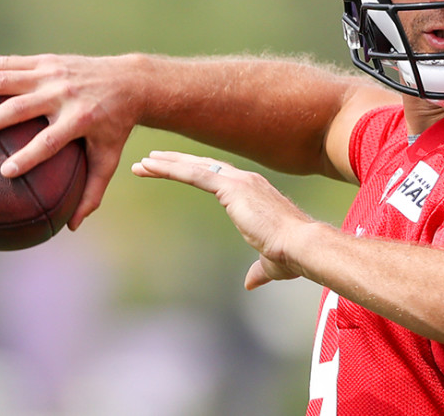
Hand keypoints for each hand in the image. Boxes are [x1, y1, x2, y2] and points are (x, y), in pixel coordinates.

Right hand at [0, 54, 140, 229]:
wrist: (128, 81)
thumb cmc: (115, 126)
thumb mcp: (109, 158)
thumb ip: (92, 192)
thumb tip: (72, 227)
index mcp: (80, 120)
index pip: (49, 141)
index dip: (28, 157)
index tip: (5, 173)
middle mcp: (63, 95)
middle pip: (19, 109)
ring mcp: (52, 74)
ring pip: (5, 79)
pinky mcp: (44, 62)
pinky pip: (6, 63)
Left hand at [131, 150, 315, 289]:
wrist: (301, 245)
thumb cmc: (290, 255)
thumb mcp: (269, 264)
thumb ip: (258, 271)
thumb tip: (250, 283)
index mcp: (253, 193)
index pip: (217, 178)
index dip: (194, 173)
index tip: (174, 172)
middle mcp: (246, 180)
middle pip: (202, 167)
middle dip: (175, 163)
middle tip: (149, 161)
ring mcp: (239, 181)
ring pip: (194, 167)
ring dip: (166, 164)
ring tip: (142, 163)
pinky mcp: (232, 187)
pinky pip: (194, 174)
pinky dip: (171, 168)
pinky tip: (151, 167)